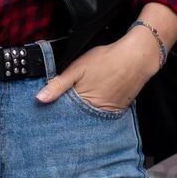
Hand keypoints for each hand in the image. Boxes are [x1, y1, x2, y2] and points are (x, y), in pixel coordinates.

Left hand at [34, 30, 162, 111]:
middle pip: (77, 119)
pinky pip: (103, 115)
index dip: (56, 112)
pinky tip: (93, 104)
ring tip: (77, 108)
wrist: (137, 57)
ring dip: (83, 115)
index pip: (64, 115)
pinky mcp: (118, 110)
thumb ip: (58, 84)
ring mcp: (108, 113)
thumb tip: (39, 99)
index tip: (47, 113)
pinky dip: (96, 111)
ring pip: (90, 118)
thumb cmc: (106, 60)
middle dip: (69, 116)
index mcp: (83, 103)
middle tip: (63, 110)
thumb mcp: (78, 68)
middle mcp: (96, 113)